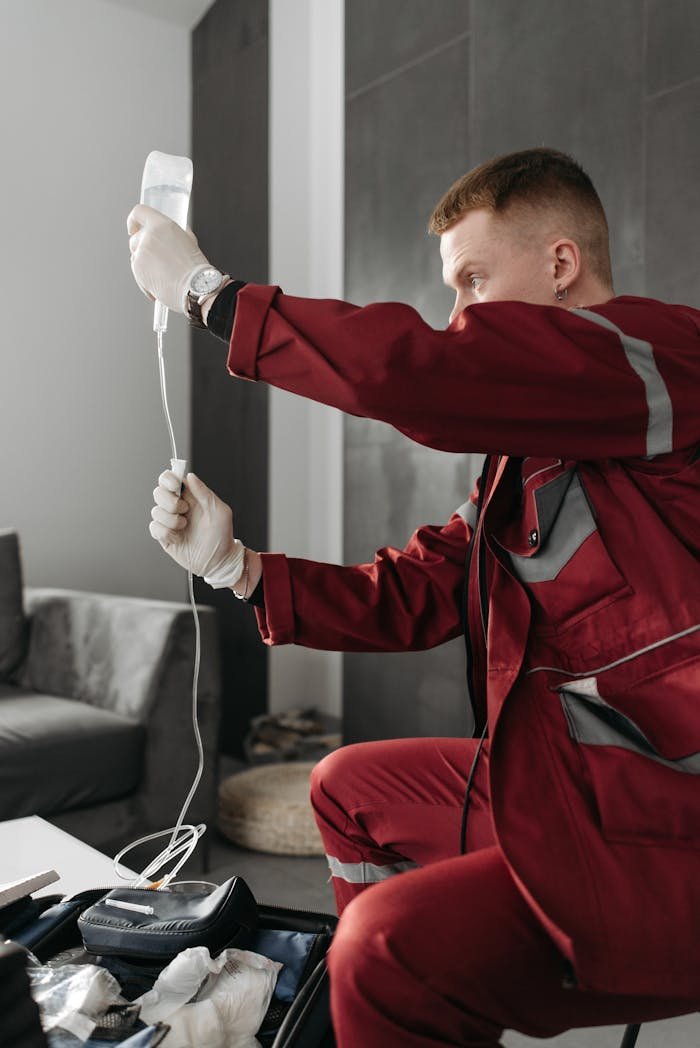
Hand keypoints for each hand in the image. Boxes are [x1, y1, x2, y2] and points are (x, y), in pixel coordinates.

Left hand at [127, 204, 210, 312]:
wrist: (194, 288)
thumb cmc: (196, 268)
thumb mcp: (190, 242)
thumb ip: (178, 233)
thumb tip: (177, 233)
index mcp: (162, 225)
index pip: (140, 212)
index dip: (133, 220)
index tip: (133, 228)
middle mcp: (149, 237)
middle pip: (135, 238)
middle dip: (142, 248)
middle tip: (155, 259)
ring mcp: (141, 253)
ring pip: (135, 256)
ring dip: (145, 264)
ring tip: (163, 274)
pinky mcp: (138, 269)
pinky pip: (137, 272)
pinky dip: (144, 278)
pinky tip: (160, 283)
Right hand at [149, 471, 244, 587]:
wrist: (219, 561)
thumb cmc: (222, 536)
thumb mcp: (220, 511)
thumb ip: (205, 493)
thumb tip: (190, 476)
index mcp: (190, 497)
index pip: (169, 480)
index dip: (168, 479)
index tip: (175, 486)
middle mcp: (177, 507)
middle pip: (158, 493)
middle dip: (169, 501)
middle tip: (184, 510)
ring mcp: (169, 522)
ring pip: (156, 511)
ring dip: (171, 520)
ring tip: (185, 526)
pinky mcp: (164, 536)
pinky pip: (154, 528)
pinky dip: (166, 532)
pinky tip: (178, 538)